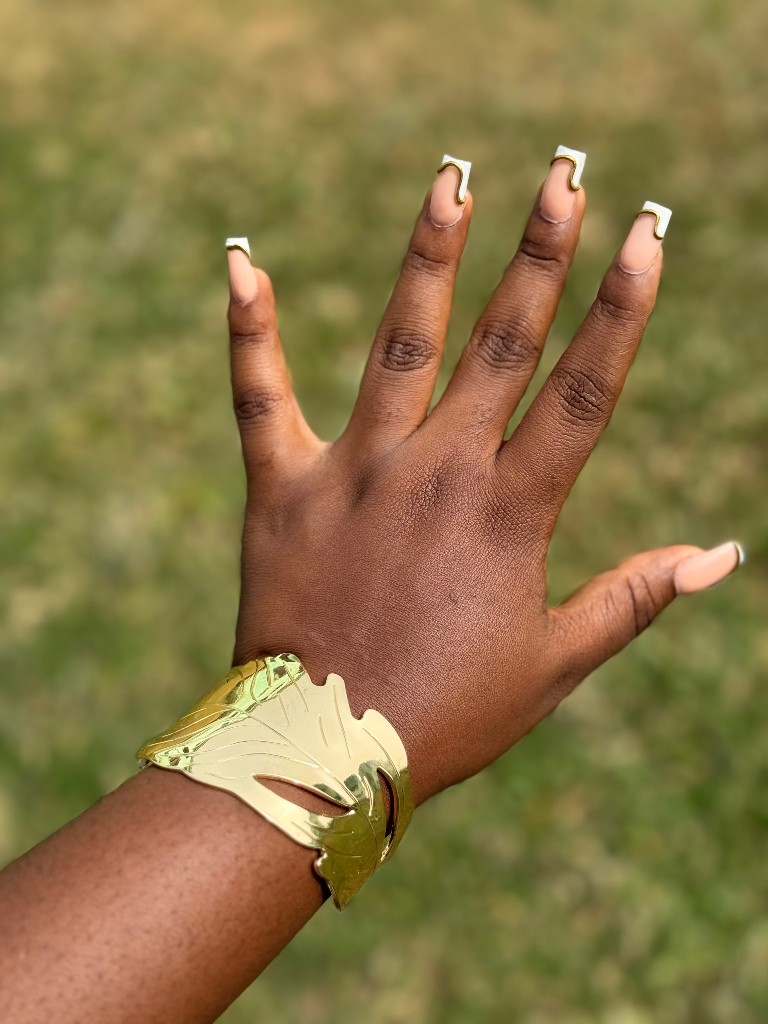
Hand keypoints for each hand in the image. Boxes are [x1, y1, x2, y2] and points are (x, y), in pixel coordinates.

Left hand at [226, 154, 740, 804]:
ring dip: (429, 255)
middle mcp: (436, 473)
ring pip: (400, 342)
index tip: (649, 235)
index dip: (622, 308)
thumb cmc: (447, 713)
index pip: (582, 390)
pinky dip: (251, 330)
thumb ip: (634, 597)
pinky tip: (244, 262)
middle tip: (566, 175)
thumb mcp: (554, 663)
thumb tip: (724, 554)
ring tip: (452, 178)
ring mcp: (355, 472)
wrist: (323, 753)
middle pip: (502, 343)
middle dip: (541, 252)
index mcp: (508, 514)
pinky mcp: (281, 487)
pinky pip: (260, 396)